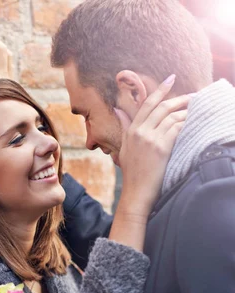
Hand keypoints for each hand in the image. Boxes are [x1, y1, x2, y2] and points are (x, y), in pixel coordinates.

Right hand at [115, 74, 189, 220]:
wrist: (136, 191)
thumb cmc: (132, 172)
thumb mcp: (124, 147)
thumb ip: (124, 126)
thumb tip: (117, 110)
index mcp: (131, 130)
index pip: (147, 104)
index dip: (160, 89)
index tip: (170, 78)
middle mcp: (140, 132)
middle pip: (162, 107)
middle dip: (180, 99)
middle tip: (193, 96)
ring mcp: (151, 139)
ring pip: (172, 117)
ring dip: (187, 111)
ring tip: (196, 110)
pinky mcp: (162, 147)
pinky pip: (178, 128)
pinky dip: (187, 123)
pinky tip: (194, 122)